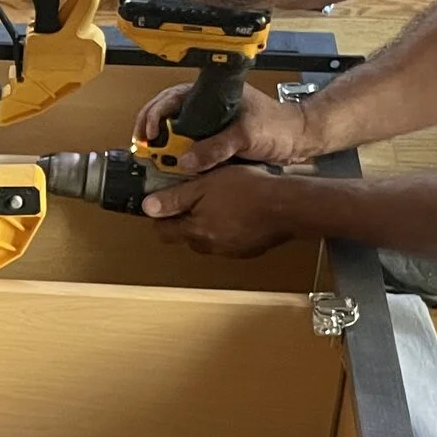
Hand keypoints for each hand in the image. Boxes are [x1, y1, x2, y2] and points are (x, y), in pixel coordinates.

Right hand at [132, 82, 311, 174]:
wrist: (300, 139)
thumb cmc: (279, 125)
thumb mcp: (245, 135)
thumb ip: (216, 147)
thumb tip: (186, 160)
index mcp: (212, 94)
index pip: (172, 98)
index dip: (155, 114)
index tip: (150, 132)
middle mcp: (208, 108)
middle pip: (169, 115)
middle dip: (152, 130)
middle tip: (141, 146)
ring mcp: (211, 124)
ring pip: (178, 132)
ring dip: (165, 145)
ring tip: (153, 158)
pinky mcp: (217, 140)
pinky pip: (191, 147)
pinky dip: (180, 156)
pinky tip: (173, 166)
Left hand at [140, 165, 301, 257]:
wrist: (288, 206)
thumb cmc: (247, 191)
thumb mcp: (205, 185)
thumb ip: (175, 198)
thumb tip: (148, 208)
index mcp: (195, 232)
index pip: (163, 231)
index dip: (159, 214)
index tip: (163, 200)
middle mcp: (210, 247)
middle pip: (184, 235)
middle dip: (183, 218)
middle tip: (191, 195)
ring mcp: (230, 251)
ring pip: (206, 238)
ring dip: (206, 222)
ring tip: (217, 199)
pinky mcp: (247, 250)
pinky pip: (227, 239)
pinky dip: (226, 227)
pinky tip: (237, 210)